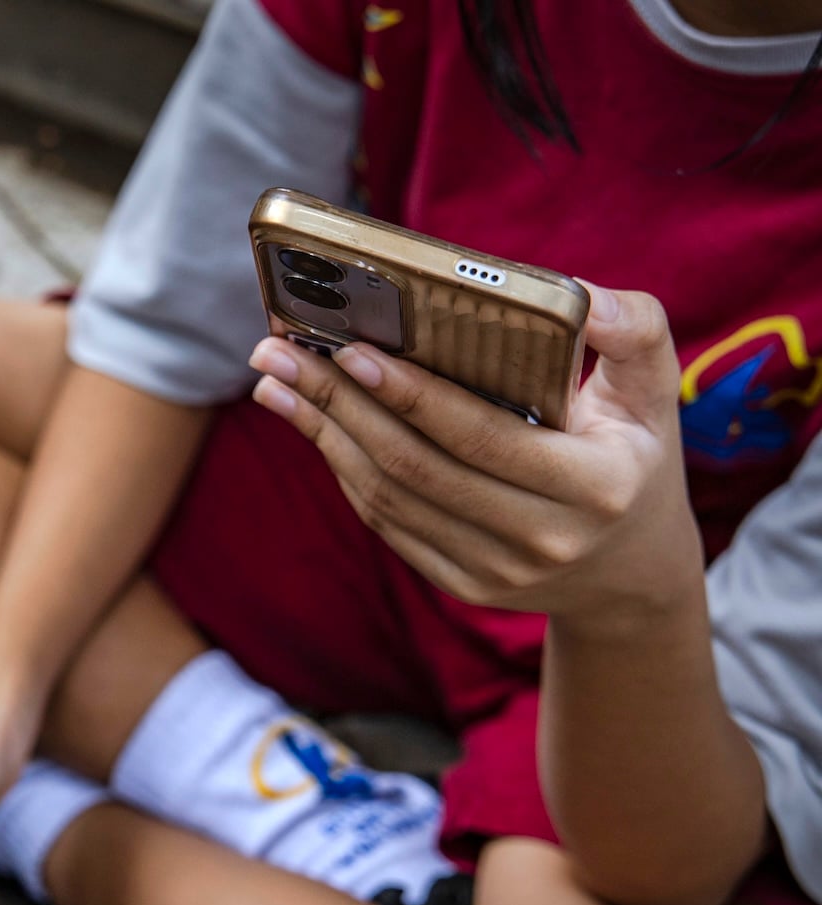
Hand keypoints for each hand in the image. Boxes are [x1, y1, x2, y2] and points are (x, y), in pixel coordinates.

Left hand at [247, 284, 704, 630]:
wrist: (630, 574)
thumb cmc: (635, 457)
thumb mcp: (655, 394)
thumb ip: (634, 332)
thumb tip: (581, 294)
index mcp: (593, 485)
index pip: (480, 436)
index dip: (410, 394)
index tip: (350, 348)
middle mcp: (542, 537)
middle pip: (415, 466)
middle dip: (337, 404)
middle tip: (277, 352)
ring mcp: (495, 571)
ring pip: (387, 497)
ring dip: (322, 434)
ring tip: (275, 381)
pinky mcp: (459, 585)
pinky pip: (386, 522)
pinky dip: (342, 469)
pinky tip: (310, 423)